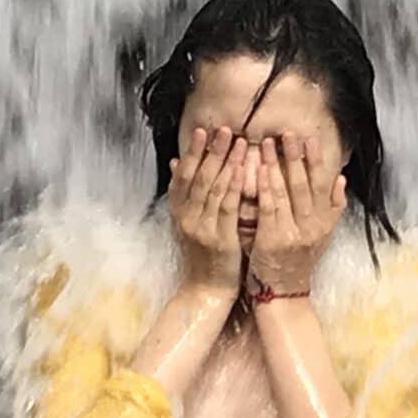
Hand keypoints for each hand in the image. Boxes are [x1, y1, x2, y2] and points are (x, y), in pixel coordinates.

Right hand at [169, 126, 252, 295]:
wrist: (206, 289)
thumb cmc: (203, 254)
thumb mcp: (188, 222)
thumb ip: (184, 193)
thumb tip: (175, 162)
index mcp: (178, 211)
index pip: (182, 175)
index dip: (192, 152)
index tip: (202, 130)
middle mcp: (186, 216)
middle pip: (198, 177)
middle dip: (211, 151)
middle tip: (224, 128)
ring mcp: (201, 227)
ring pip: (213, 188)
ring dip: (226, 162)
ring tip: (239, 141)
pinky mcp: (218, 238)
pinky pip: (227, 206)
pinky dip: (234, 186)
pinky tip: (243, 170)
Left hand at [245, 134, 346, 295]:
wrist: (285, 292)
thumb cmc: (299, 259)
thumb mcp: (323, 235)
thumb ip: (333, 207)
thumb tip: (340, 178)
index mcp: (325, 222)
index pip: (323, 184)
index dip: (317, 160)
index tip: (311, 139)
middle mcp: (312, 226)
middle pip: (304, 184)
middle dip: (295, 157)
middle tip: (287, 133)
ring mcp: (293, 232)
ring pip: (286, 192)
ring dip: (275, 165)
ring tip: (265, 143)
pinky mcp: (273, 239)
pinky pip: (269, 207)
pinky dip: (265, 186)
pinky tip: (258, 169)